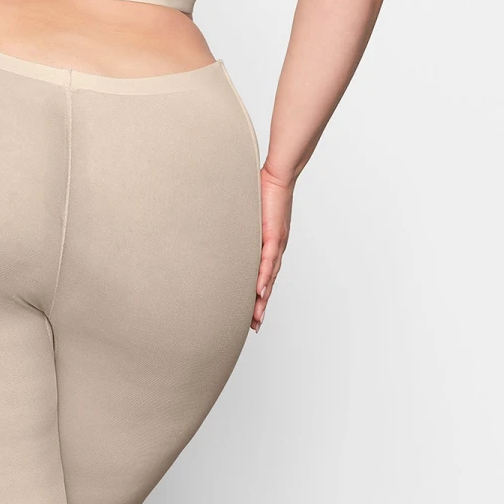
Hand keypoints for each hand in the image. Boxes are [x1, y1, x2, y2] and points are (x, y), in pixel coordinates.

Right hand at [253, 165, 291, 331]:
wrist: (278, 177)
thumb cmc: (264, 193)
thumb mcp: (249, 218)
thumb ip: (241, 230)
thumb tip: (225, 237)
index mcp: (270, 247)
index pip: (264, 277)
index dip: (259, 297)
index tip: (253, 315)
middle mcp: (276, 250)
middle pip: (268, 284)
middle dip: (261, 306)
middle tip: (254, 326)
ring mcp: (277, 244)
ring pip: (270, 278)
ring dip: (263, 299)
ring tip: (257, 317)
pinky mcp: (274, 235)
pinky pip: (269, 261)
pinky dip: (265, 278)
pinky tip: (261, 291)